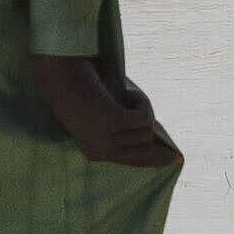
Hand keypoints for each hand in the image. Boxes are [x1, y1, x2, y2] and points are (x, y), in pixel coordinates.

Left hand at [37, 52, 185, 171]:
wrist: (59, 70)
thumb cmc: (79, 88)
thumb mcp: (97, 114)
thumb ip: (118, 128)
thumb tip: (151, 133)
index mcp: (93, 152)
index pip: (132, 162)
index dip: (155, 160)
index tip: (174, 158)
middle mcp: (99, 151)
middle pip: (144, 153)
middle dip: (158, 147)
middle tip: (172, 147)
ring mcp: (105, 138)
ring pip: (145, 134)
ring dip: (143, 111)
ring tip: (127, 96)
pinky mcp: (112, 122)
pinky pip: (144, 119)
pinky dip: (141, 103)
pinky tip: (128, 93)